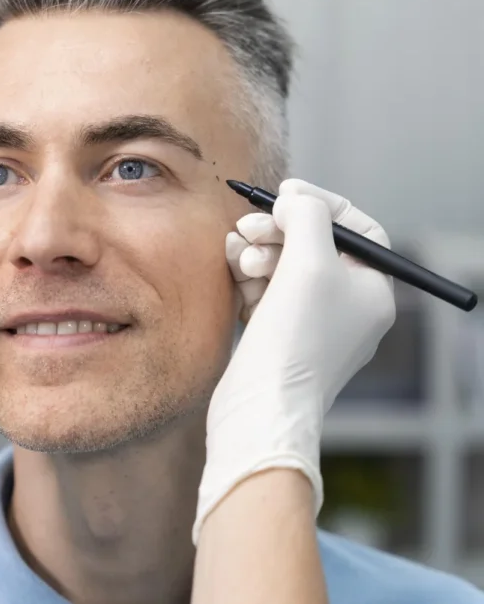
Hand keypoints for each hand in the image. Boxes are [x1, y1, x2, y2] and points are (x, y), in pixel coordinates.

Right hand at [193, 179, 396, 542]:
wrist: (261, 408)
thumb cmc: (294, 339)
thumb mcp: (309, 262)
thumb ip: (308, 217)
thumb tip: (295, 201)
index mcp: (371, 292)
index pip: (357, 229)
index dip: (321, 205)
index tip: (283, 195)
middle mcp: (347, 309)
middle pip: (314, 246)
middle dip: (278, 231)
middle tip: (248, 226)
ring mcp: (311, 327)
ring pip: (284, 268)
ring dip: (258, 252)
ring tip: (237, 255)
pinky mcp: (277, 340)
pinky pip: (265, 292)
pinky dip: (248, 277)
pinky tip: (233, 272)